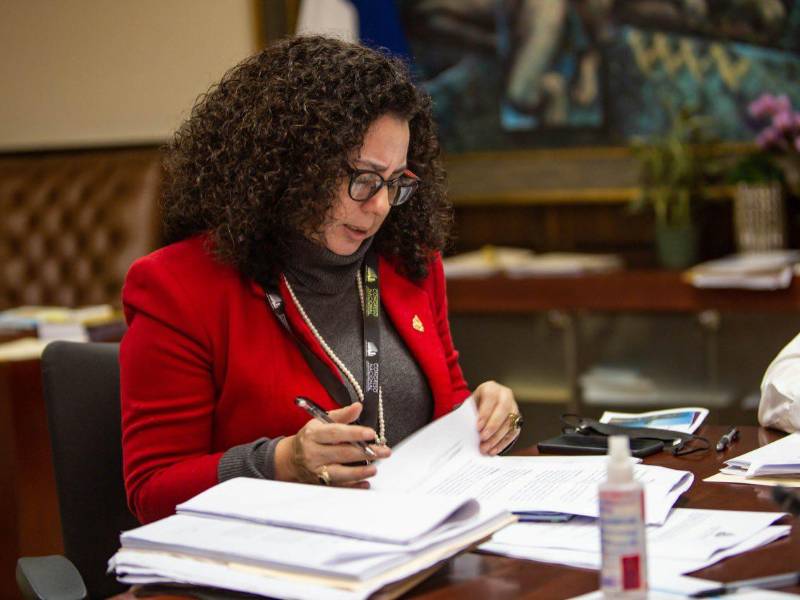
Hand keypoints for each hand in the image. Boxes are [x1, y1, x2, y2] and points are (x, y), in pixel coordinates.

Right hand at [275, 402, 389, 487]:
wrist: (291, 458)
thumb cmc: (310, 437)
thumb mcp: (321, 421)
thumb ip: (342, 415)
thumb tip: (358, 407)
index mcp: (314, 434)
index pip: (336, 433)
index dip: (354, 433)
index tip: (371, 433)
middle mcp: (314, 453)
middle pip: (342, 453)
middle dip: (366, 453)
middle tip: (383, 451)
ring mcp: (316, 470)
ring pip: (339, 473)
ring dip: (359, 472)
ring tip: (374, 468)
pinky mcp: (319, 483)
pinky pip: (338, 487)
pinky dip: (353, 486)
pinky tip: (365, 483)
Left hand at [473, 381, 520, 454]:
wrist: (485, 404)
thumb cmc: (476, 405)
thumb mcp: (471, 405)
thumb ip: (471, 414)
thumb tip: (469, 431)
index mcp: (491, 388)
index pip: (490, 398)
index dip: (485, 413)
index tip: (478, 427)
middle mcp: (505, 395)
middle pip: (503, 410)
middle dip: (492, 426)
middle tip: (482, 438)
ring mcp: (514, 407)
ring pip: (510, 423)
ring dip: (497, 438)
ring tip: (486, 448)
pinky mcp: (518, 419)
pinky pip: (513, 432)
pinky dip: (503, 443)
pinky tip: (494, 450)